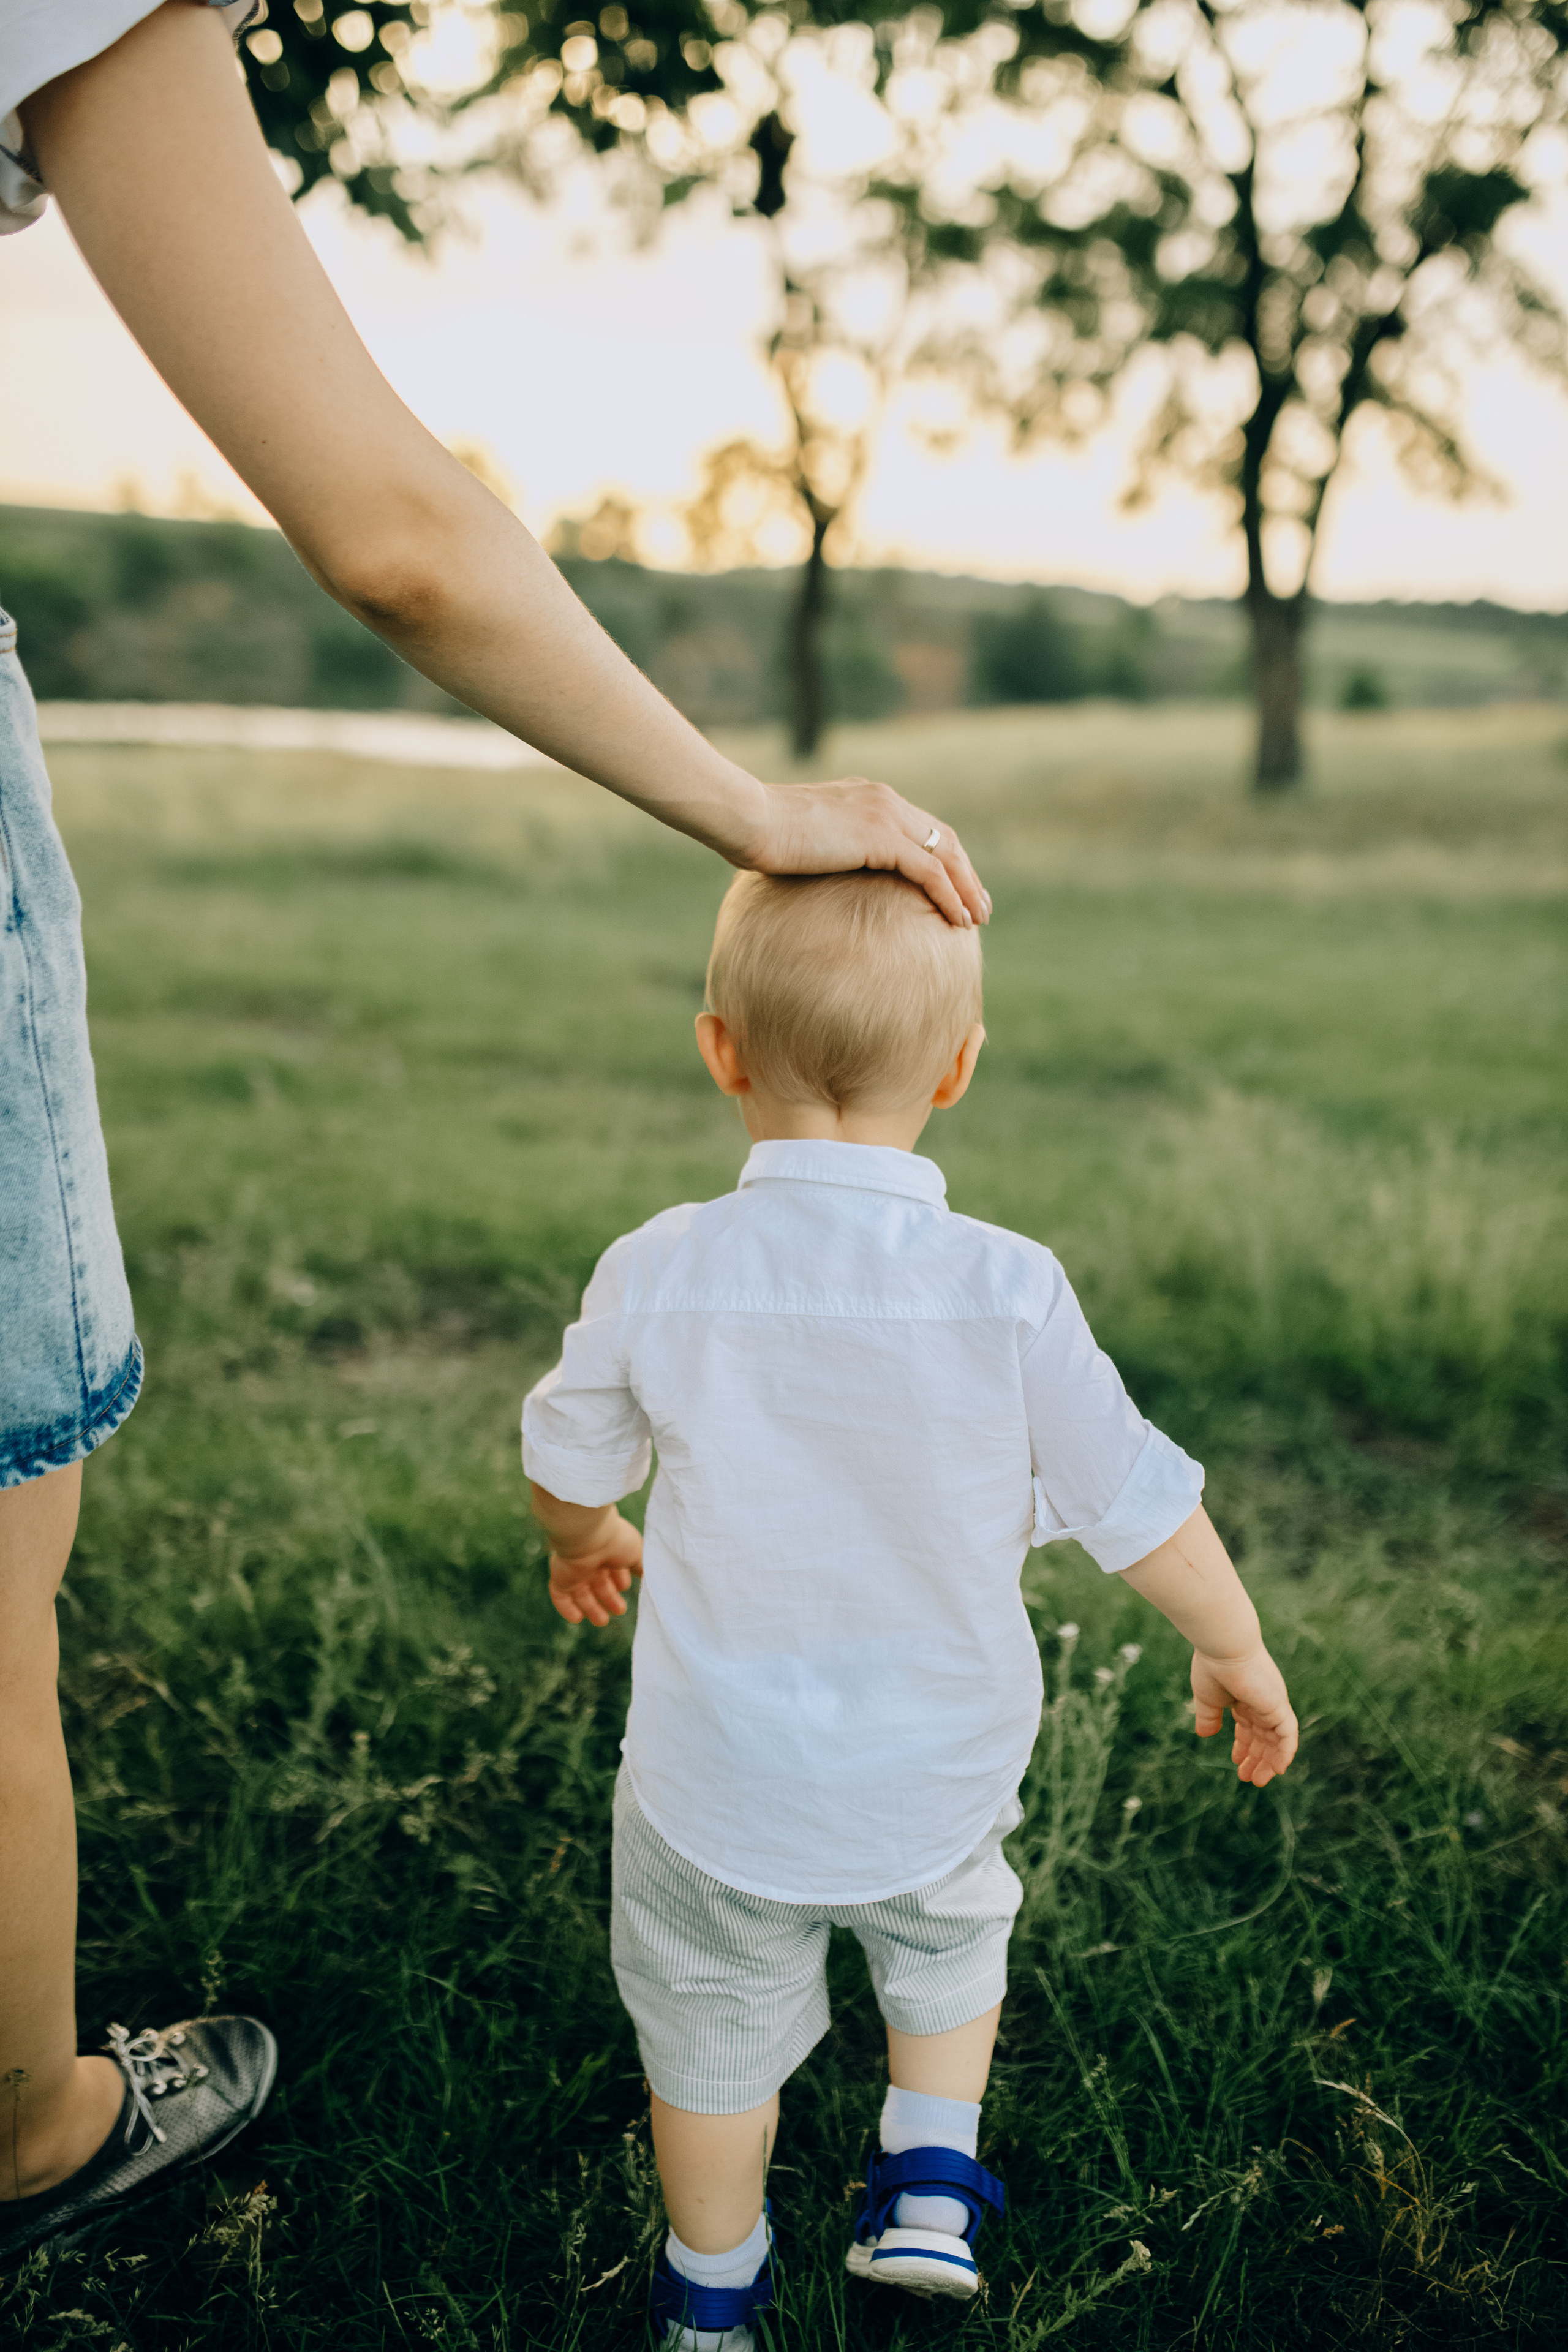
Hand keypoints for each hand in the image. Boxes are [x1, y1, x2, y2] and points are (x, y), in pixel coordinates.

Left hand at [547, 1511, 643, 1627]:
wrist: (587, 1535)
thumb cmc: (616, 1541)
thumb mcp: (636, 1552)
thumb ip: (640, 1564)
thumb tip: (643, 1574)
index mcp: (609, 1551)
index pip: (614, 1570)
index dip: (621, 1581)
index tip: (625, 1587)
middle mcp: (592, 1561)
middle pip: (599, 1584)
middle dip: (610, 1598)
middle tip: (620, 1610)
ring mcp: (575, 1570)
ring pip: (581, 1593)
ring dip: (592, 1608)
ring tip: (603, 1621)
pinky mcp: (560, 1578)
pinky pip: (560, 1596)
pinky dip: (567, 1608)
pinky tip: (577, 1618)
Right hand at [746, 778, 988, 929]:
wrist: (748, 819)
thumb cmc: (759, 834)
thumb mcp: (803, 839)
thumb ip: (826, 850)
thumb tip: (822, 875)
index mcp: (869, 798)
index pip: (920, 828)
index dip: (944, 859)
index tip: (956, 887)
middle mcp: (884, 800)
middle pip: (943, 839)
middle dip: (966, 874)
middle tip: (980, 906)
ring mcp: (885, 816)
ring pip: (945, 855)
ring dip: (967, 889)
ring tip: (977, 919)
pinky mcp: (881, 838)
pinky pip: (929, 872)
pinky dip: (949, 896)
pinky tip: (958, 920)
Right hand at [1191, 1644, 1297, 1786]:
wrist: (1223, 1648)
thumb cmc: (1212, 1668)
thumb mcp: (1207, 1699)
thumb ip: (1208, 1717)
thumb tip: (1204, 1734)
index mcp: (1246, 1697)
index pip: (1250, 1727)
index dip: (1244, 1746)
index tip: (1236, 1760)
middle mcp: (1263, 1702)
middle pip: (1264, 1737)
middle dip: (1257, 1758)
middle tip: (1248, 1778)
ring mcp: (1273, 1705)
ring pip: (1277, 1740)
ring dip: (1269, 1762)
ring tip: (1258, 1780)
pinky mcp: (1279, 1707)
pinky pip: (1289, 1736)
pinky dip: (1285, 1753)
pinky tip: (1278, 1769)